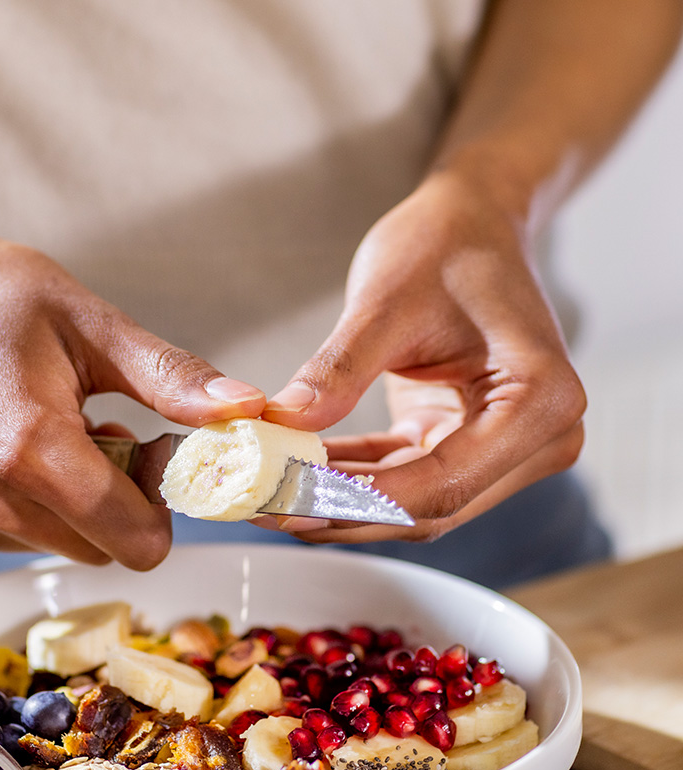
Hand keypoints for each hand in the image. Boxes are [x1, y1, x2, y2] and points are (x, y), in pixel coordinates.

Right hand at [0, 191, 264, 567]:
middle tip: (90, 437)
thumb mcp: (89, 323)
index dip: (156, 511)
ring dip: (53, 506)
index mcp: (29, 446)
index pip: (132, 540)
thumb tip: (246, 410)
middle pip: (89, 549)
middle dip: (107, 506)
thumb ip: (170, 379)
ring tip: (32, 436)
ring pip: (39, 547)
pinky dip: (0, 508)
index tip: (146, 464)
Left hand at [260, 170, 584, 542]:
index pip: (441, 483)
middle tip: (266, 508)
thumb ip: (338, 370)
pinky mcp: (469, 444)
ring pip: (413, 504)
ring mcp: (507, 448)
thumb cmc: (445, 244)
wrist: (472, 222)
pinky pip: (404, 478)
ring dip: (341, 502)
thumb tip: (283, 425)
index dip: (358, 501)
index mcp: (540, 400)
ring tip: (269, 494)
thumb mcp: (385, 301)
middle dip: (342, 511)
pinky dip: (352, 479)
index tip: (289, 501)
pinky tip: (299, 472)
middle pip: (429, 506)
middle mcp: (539, 438)